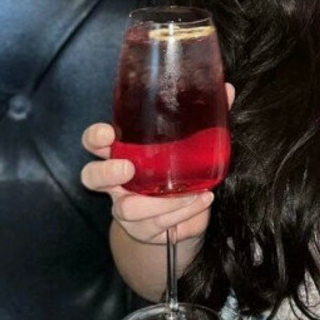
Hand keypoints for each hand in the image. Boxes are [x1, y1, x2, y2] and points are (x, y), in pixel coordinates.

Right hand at [80, 82, 234, 245]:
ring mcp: (127, 208)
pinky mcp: (144, 230)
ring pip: (127, 209)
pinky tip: (202, 200)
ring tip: (190, 193)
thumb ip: (203, 119)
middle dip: (106, 173)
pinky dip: (183, 213)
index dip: (95, 138)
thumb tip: (227, 89)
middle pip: (92, 177)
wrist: (178, 220)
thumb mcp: (187, 145)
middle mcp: (117, 183)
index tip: (108, 134)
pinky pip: (158, 225)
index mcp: (122, 153)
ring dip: (160, 201)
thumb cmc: (178, 172)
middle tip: (127, 169)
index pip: (94, 143)